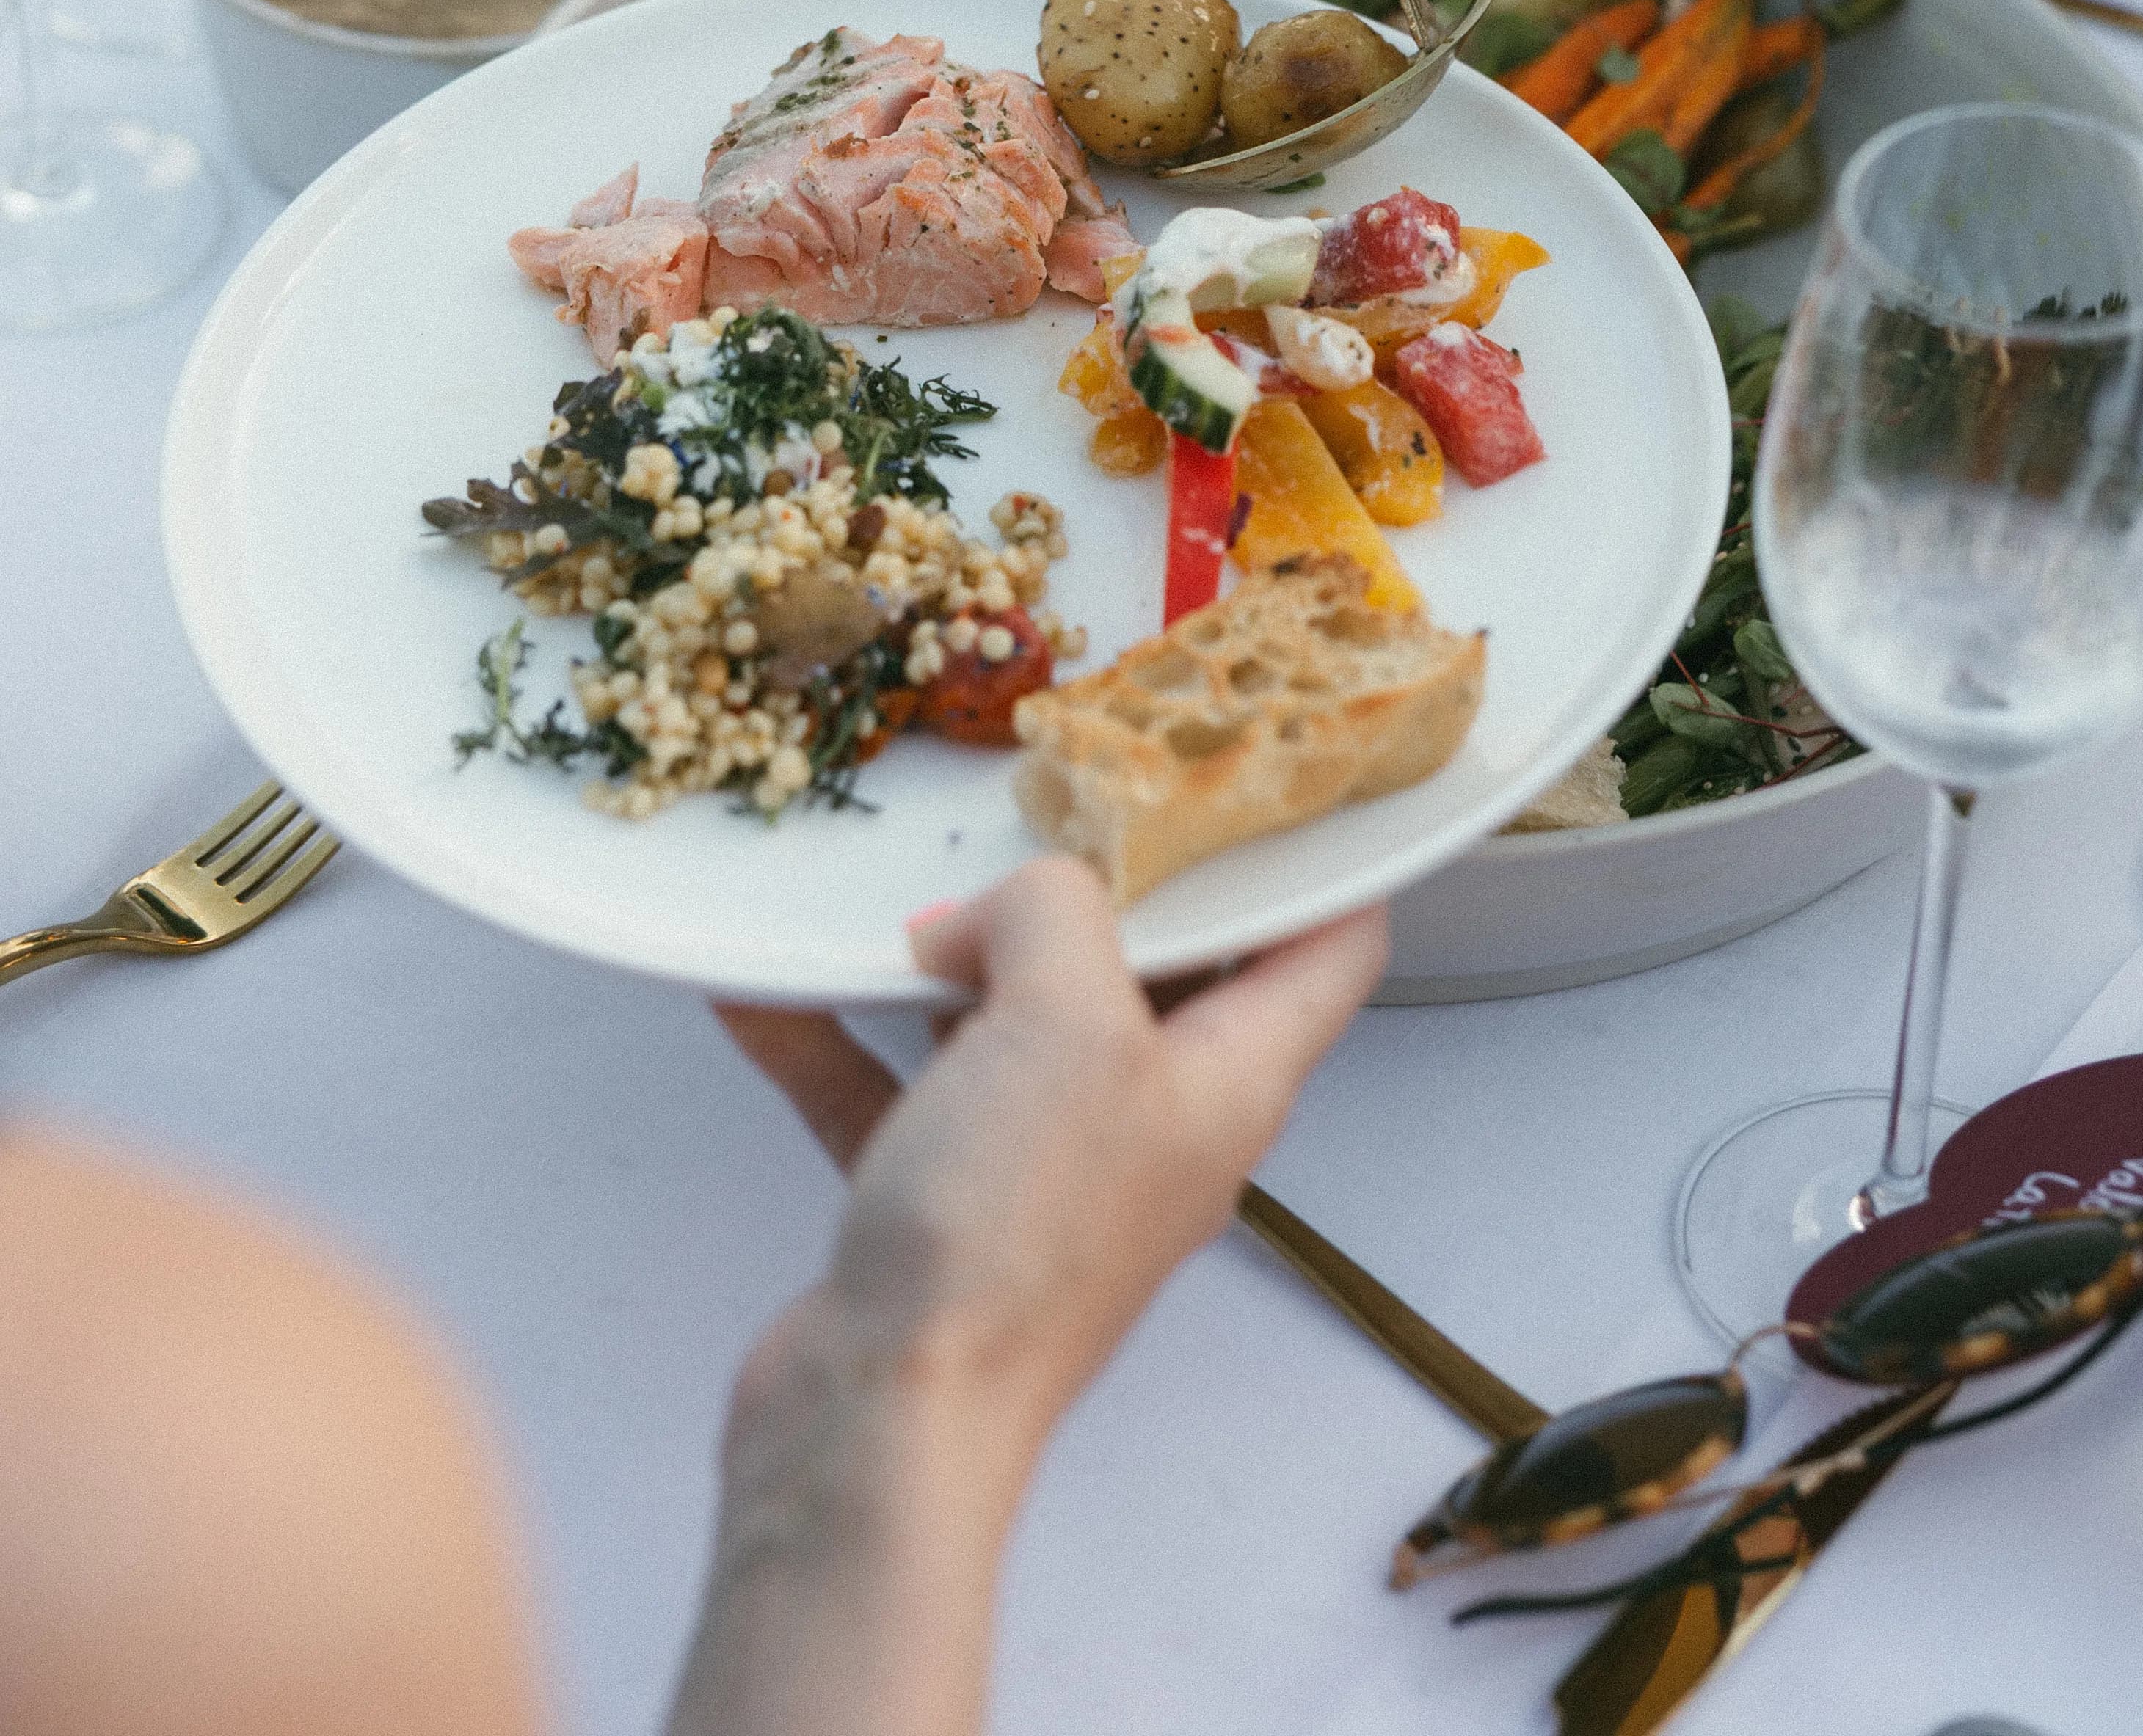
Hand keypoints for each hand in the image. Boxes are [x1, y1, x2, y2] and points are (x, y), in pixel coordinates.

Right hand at [677, 868, 1383, 1735]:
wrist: (881, 1425)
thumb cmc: (1011, 1232)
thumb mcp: (1065, 1015)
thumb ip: (1051, 911)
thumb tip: (994, 910)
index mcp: (1228, 1079)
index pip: (1327, 949)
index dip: (1311, 858)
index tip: (1255, 767)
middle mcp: (1153, 1124)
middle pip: (1159, 971)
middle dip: (1093, 887)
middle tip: (1037, 805)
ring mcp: (1047, 1172)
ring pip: (1014, 1024)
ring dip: (949, 960)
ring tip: (890, 894)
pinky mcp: (942, 1211)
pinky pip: (895, 1092)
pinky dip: (838, 1039)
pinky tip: (765, 990)